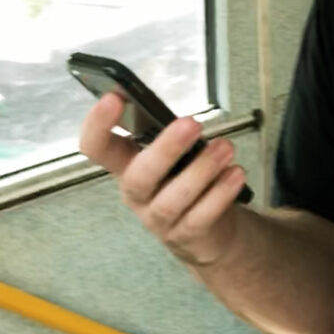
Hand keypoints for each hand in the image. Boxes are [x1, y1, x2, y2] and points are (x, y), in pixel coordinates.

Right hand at [78, 92, 247, 265]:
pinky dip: (220, 194)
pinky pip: (200, 218)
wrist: (207, 231)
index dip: (97, 125)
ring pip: (172, 200)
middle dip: (165, 149)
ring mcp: (159, 219)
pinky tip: (236, 174)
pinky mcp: (187, 235)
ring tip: (225, 148)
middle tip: (192, 123)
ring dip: (202, 170)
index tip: (113, 97)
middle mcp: (138, 194)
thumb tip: (181, 117)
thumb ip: (170, 134)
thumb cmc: (185, 180)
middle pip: (138, 177)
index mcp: (127, 166)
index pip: (98, 148)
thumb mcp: (173, 155)